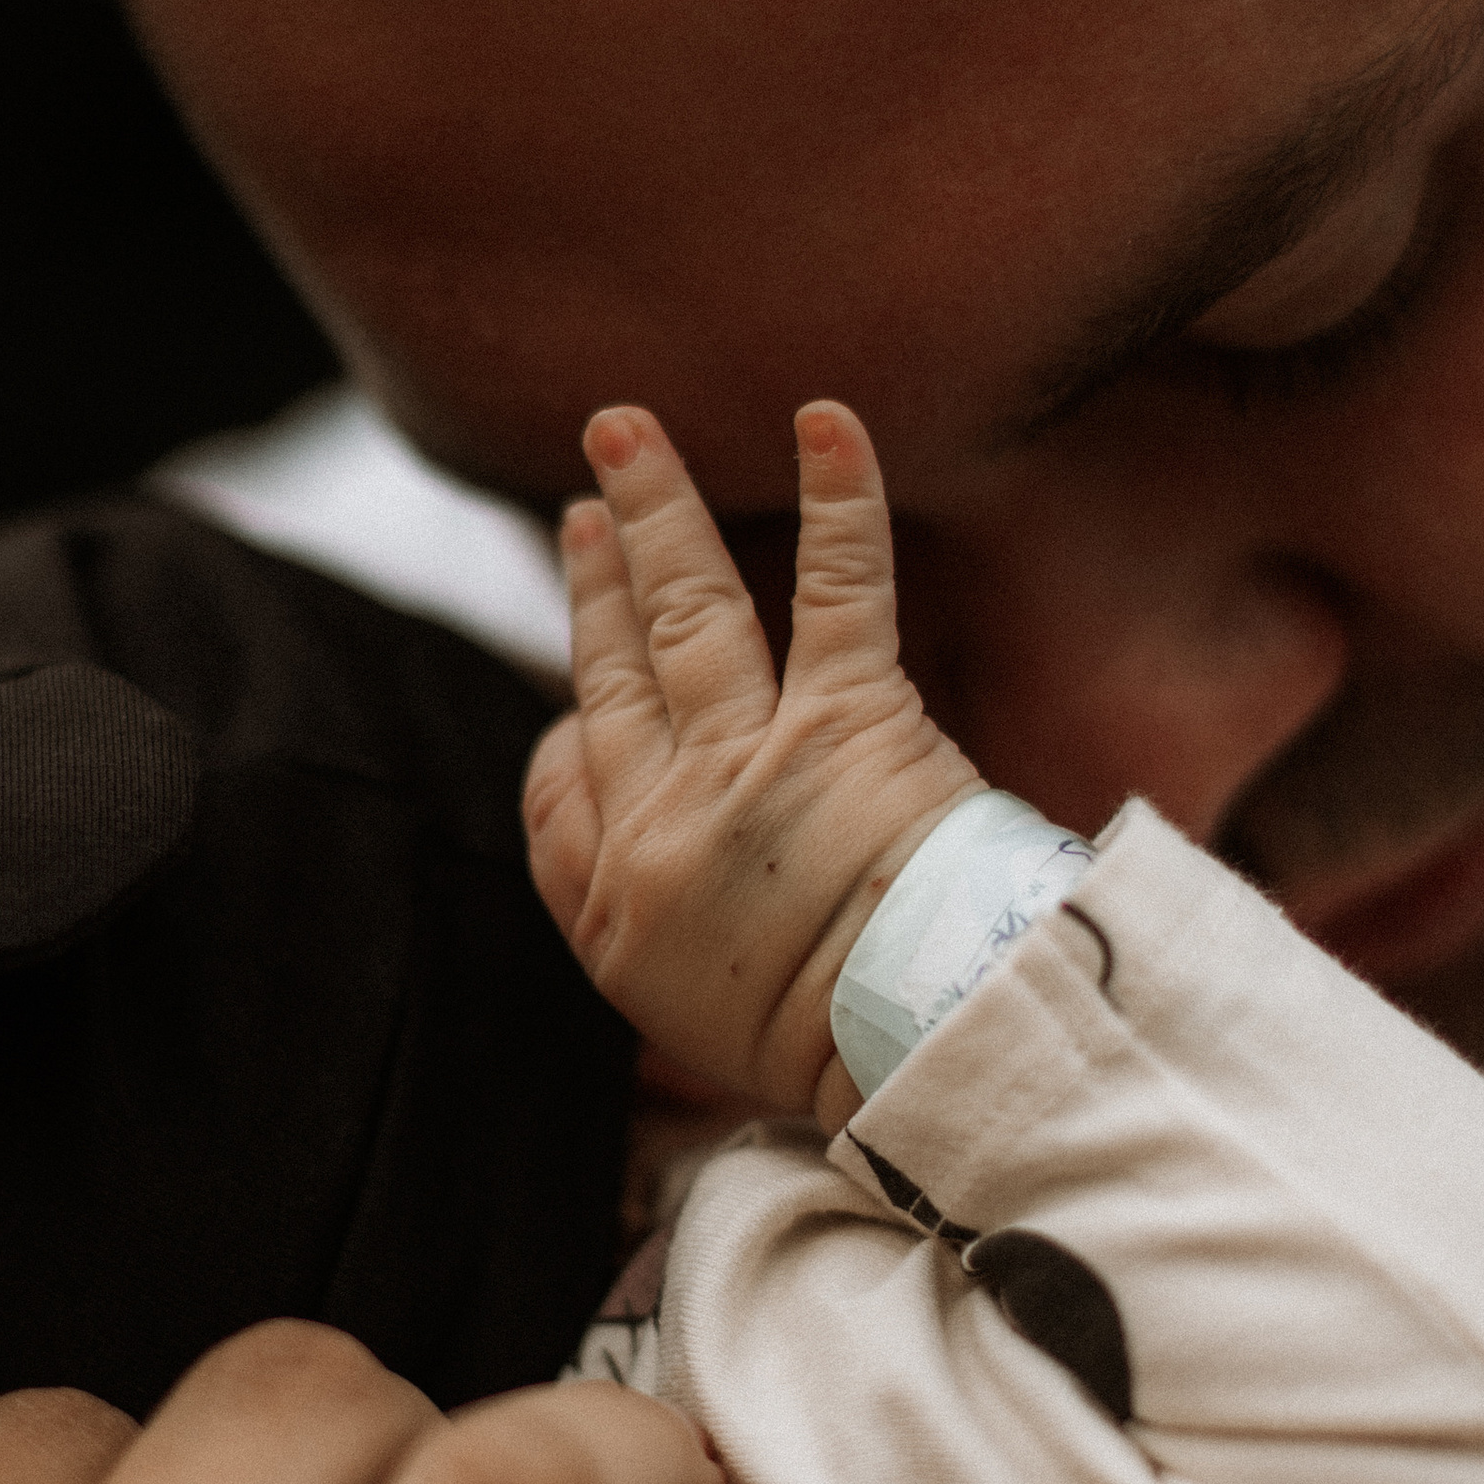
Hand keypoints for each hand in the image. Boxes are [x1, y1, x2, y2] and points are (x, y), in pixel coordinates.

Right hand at [522, 402, 980, 1121]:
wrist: (923, 1057)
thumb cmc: (838, 1062)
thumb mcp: (695, 1050)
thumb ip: (659, 956)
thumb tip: (648, 908)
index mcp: (624, 905)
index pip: (560, 789)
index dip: (567, 730)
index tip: (580, 689)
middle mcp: (668, 820)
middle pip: (614, 670)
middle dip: (595, 578)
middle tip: (588, 501)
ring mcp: (754, 762)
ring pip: (687, 608)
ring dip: (655, 510)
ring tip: (625, 433)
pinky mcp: (852, 722)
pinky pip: (838, 587)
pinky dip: (838, 498)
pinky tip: (824, 420)